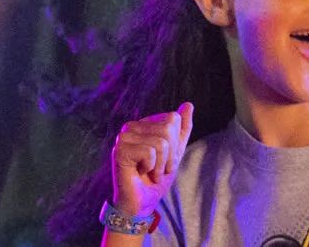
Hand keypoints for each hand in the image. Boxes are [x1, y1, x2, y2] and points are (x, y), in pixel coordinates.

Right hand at [109, 102, 193, 219]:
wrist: (141, 203)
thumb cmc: (156, 180)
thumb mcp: (175, 153)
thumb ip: (182, 129)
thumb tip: (188, 104)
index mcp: (145, 124)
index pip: (173, 119)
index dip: (175, 144)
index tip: (164, 160)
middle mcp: (132, 126)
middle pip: (168, 127)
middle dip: (169, 155)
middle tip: (157, 168)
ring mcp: (124, 136)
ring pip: (161, 141)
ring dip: (160, 164)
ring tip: (150, 172)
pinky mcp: (120, 149)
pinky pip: (150, 152)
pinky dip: (151, 168)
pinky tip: (140, 173)